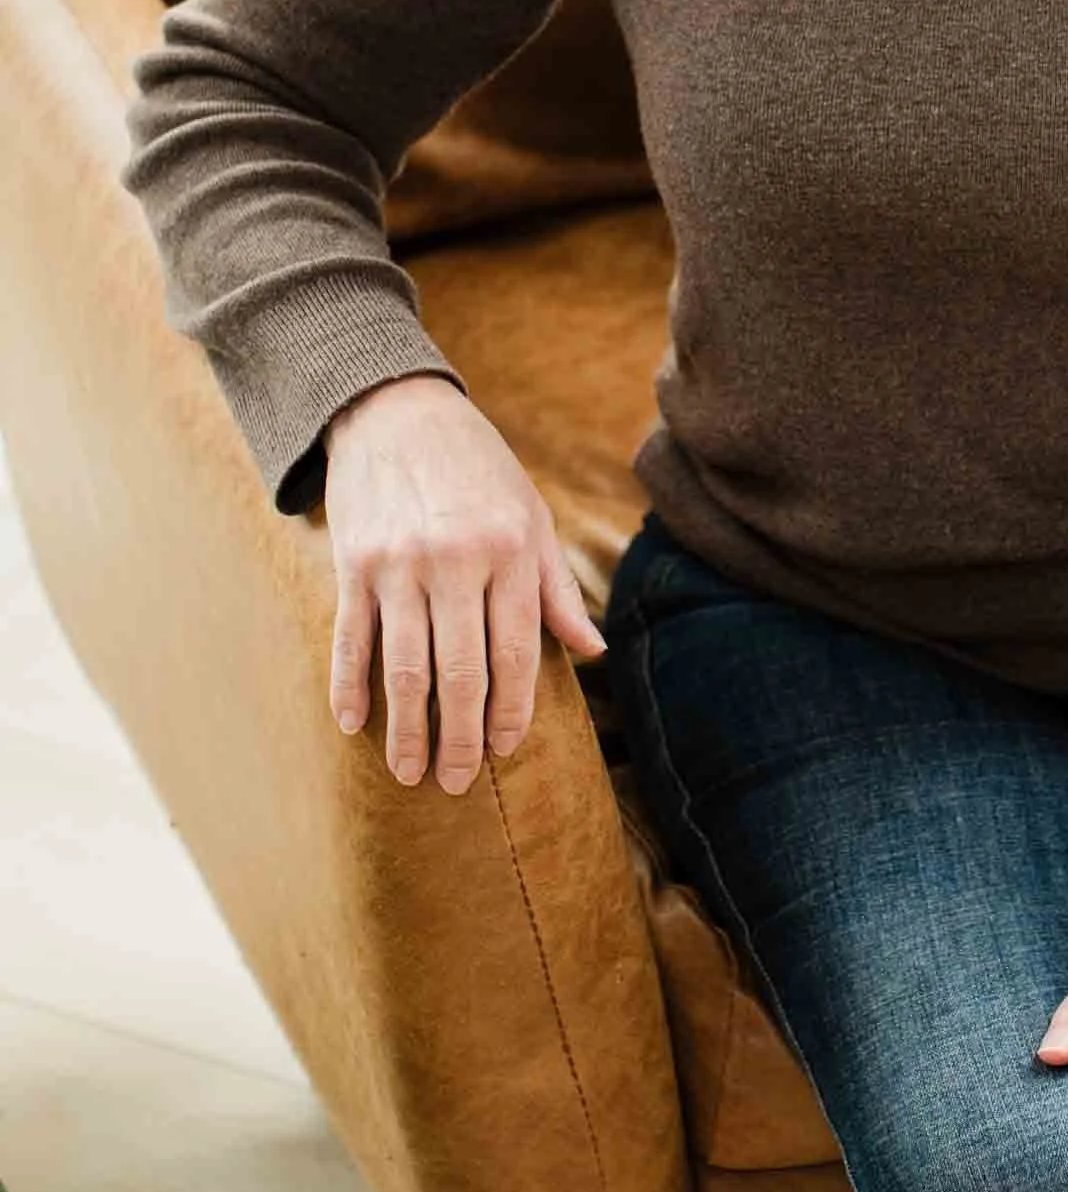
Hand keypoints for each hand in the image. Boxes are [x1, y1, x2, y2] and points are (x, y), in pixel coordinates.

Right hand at [321, 373, 607, 793]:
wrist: (397, 409)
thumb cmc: (477, 467)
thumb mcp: (531, 514)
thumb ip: (556, 588)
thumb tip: (592, 652)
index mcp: (511, 550)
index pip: (517, 652)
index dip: (511, 711)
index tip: (504, 750)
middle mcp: (457, 560)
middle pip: (460, 673)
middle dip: (459, 738)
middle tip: (455, 782)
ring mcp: (400, 564)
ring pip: (406, 668)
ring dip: (407, 730)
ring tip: (411, 772)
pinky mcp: (354, 562)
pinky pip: (352, 639)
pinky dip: (351, 687)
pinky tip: (353, 725)